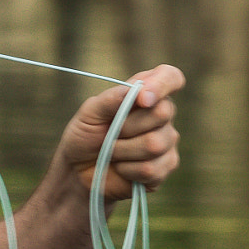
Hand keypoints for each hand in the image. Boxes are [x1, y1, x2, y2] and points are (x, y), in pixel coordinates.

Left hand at [60, 64, 183, 199]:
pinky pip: (151, 168)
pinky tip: (121, 168)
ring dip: (122, 151)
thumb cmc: (85, 135)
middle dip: (126, 126)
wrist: (78, 170)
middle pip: (162, 112)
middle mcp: (162, 114)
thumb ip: (113, 98)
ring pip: (154, 144)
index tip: (142, 98)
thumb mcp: (90, 112)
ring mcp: (167, 141)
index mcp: (146, 93)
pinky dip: (127, 170)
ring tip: (111, 152)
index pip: (170, 77)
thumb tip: (138, 90)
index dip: (161, 85)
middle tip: (110, 133)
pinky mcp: (165, 167)